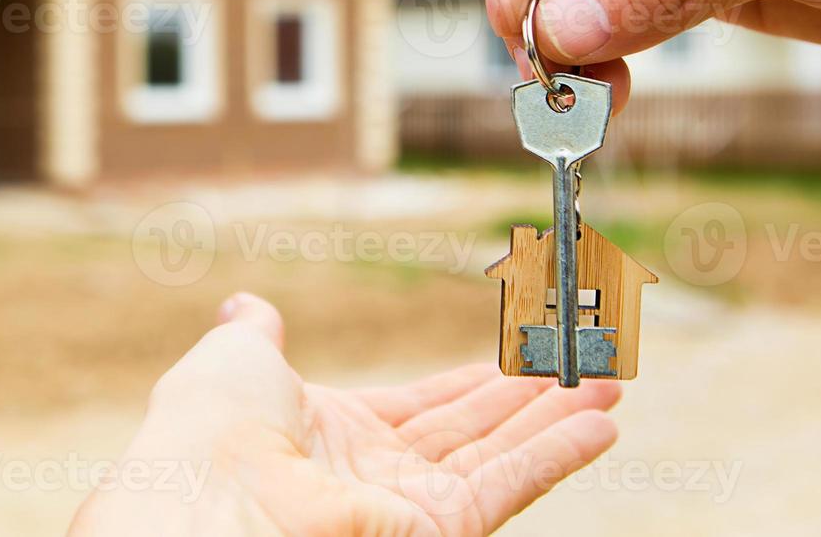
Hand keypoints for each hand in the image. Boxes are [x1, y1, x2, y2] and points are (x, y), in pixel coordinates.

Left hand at [67, 293, 619, 535]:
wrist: (208, 497)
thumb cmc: (208, 429)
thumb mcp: (233, 361)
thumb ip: (255, 334)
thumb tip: (247, 306)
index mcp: (334, 435)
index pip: (421, 409)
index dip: (471, 384)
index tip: (512, 360)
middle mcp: (378, 476)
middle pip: (472, 432)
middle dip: (531, 400)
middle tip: (587, 366)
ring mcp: (410, 507)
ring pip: (502, 456)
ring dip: (561, 420)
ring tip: (612, 384)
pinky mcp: (440, 530)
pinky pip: (510, 485)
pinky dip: (559, 452)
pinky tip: (602, 422)